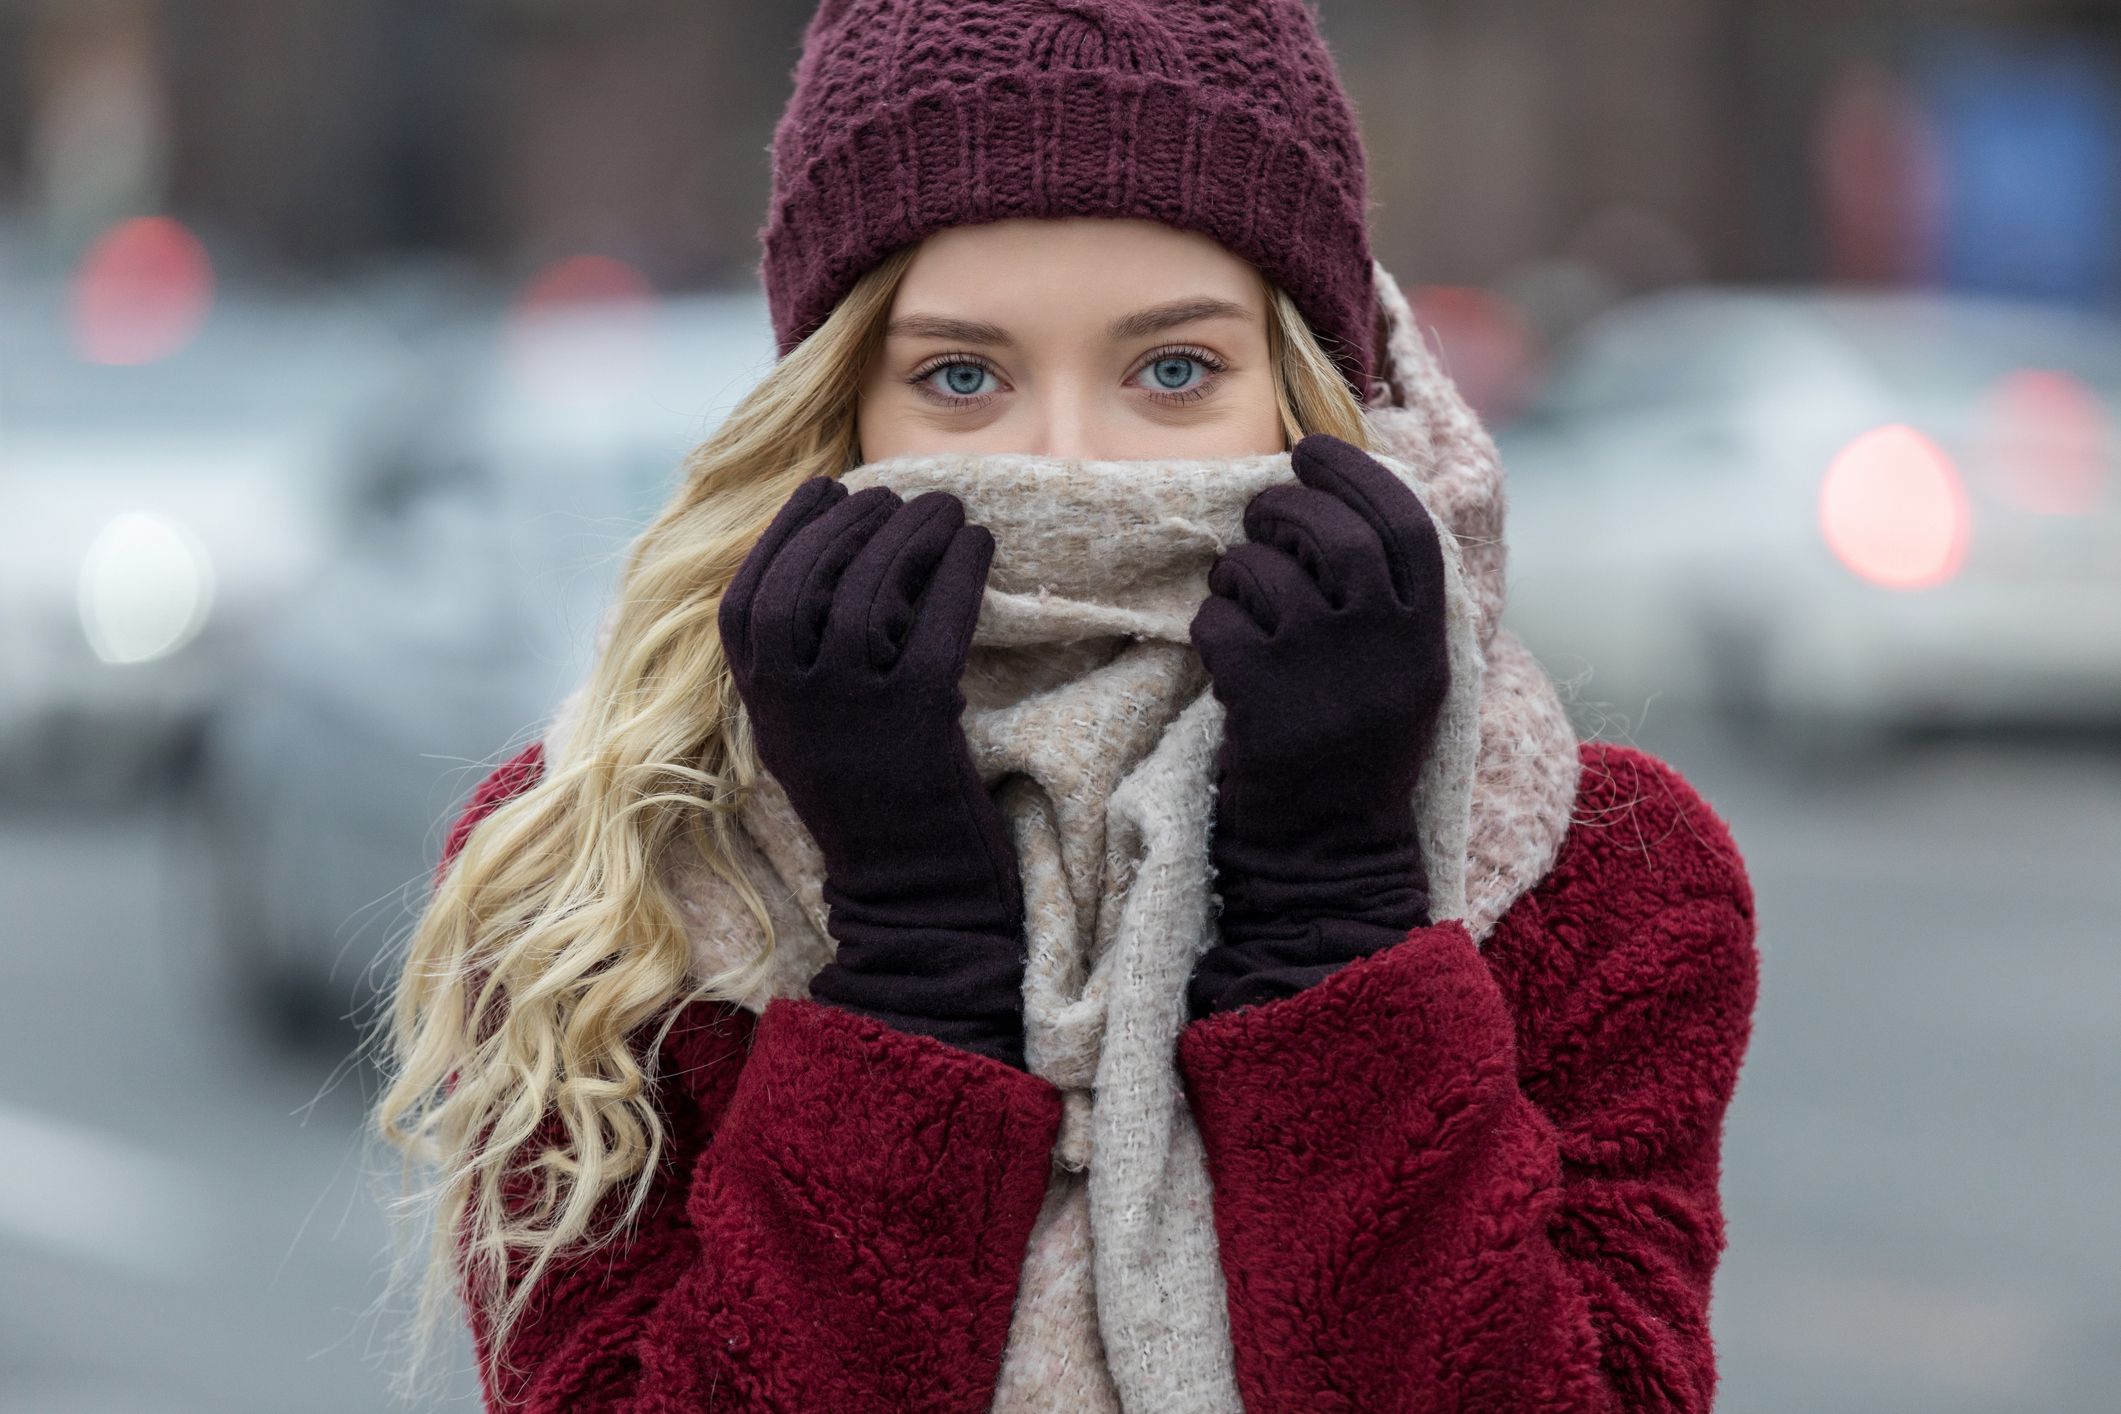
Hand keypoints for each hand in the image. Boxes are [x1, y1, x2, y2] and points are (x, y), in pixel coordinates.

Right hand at [718, 475, 1022, 951]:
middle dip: (854, 521)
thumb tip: (827, 559)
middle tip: (896, 494)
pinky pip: (936, 623)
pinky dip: (959, 572)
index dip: (785, 533)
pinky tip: (980, 545)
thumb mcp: (808, 730)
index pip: (747, 597)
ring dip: (910, 534)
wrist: (911, 892)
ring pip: (869, 591)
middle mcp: (793, 702)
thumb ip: (800, 663)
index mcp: (760, 704)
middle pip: (808, 580)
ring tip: (947, 508)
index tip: (825, 489)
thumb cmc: (871, 801)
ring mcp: (851, 710)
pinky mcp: (915, 719)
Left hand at [1187, 434, 1449, 1005]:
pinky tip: (1219, 648)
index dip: (1358, 475)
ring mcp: (1323, 674)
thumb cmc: (1353, 762)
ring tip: (1236, 588)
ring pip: (1266, 574)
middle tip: (1262, 515)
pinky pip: (1219, 624)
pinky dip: (1210, 624)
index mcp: (1428, 640)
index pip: (1405, 526)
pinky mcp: (1263, 702)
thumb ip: (1387, 606)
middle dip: (1286, 509)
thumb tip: (1341, 510)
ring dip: (1237, 569)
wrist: (1327, 862)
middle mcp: (1384, 648)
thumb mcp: (1401, 680)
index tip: (1316, 451)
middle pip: (1334, 535)